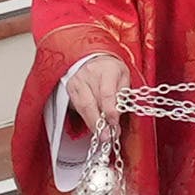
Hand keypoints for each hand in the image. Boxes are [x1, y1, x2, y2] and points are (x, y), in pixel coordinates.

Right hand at [52, 47, 128, 161]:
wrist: (94, 59)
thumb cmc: (111, 69)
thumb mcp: (124, 77)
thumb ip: (122, 95)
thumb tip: (117, 116)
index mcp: (107, 69)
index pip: (106, 93)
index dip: (110, 111)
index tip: (114, 123)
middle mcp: (89, 74)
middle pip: (92, 103)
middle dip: (100, 123)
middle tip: (107, 136)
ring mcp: (77, 81)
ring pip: (83, 107)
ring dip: (92, 123)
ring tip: (101, 135)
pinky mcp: (70, 88)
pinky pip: (77, 107)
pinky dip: (86, 118)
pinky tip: (93, 126)